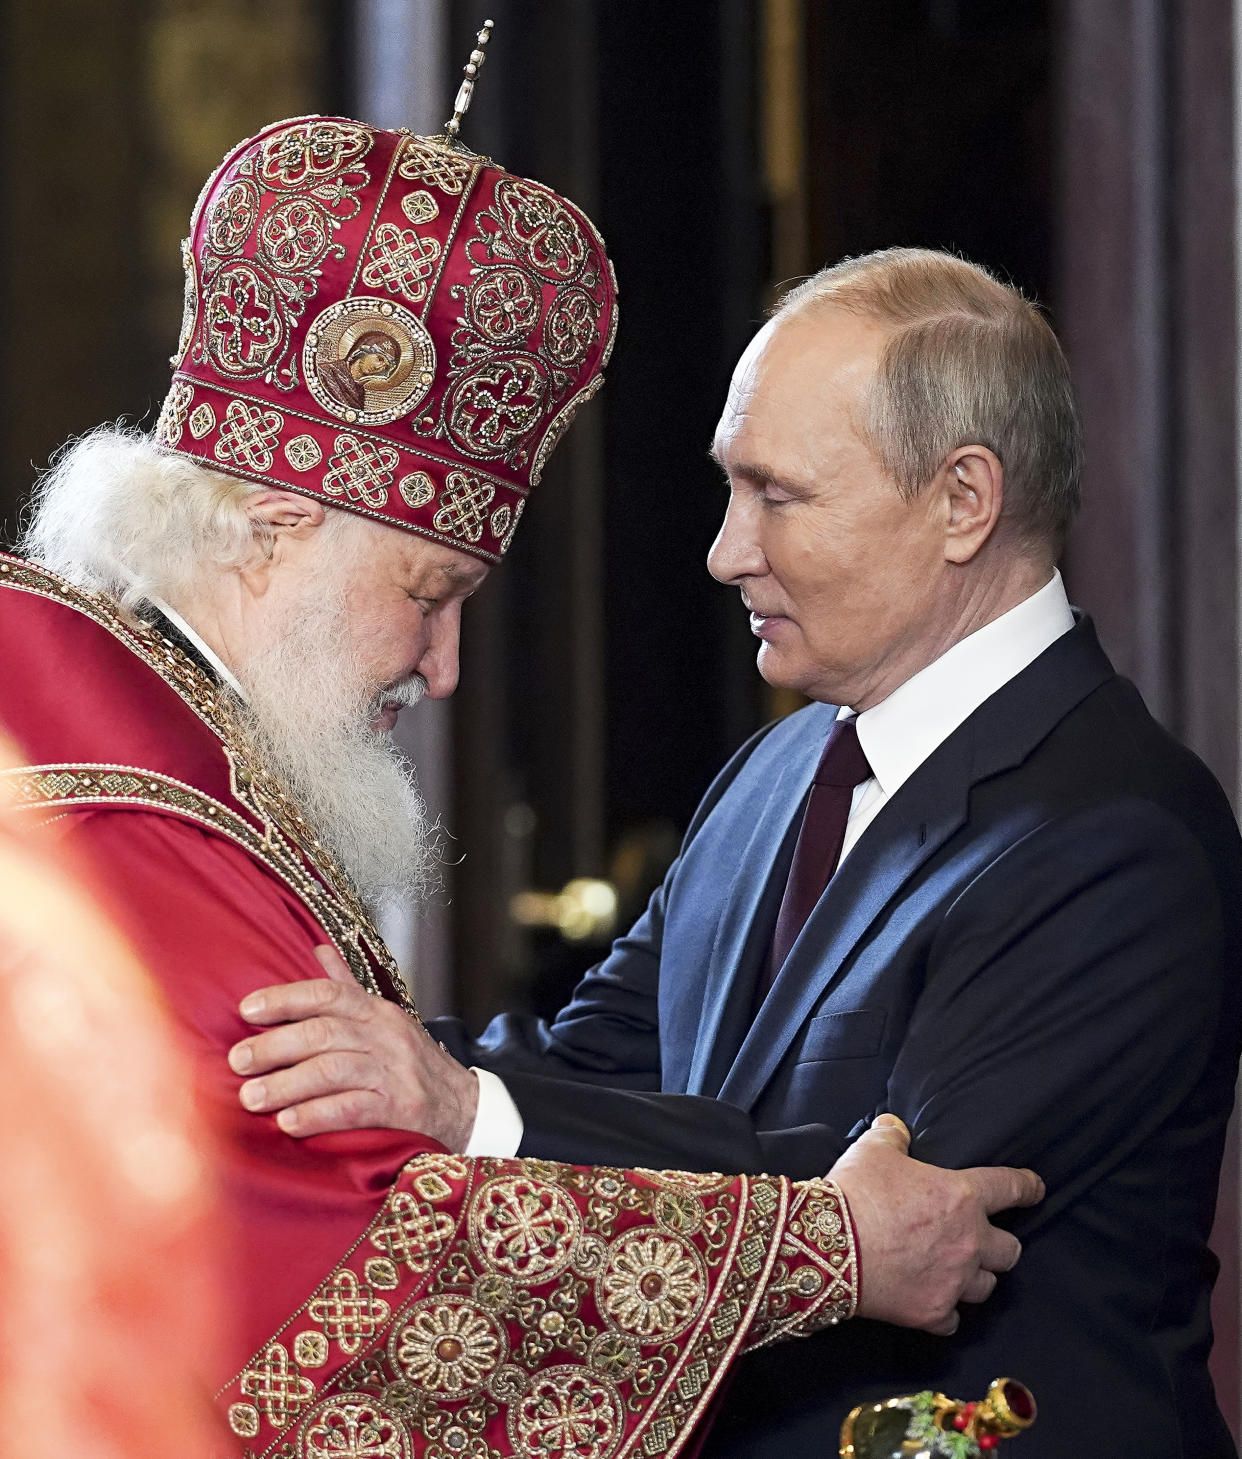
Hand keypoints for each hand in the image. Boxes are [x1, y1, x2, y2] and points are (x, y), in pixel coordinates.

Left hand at [227, 946, 478, 1148]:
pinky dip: (318, 1115)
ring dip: (287, 1084)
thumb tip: (317, 948)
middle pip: (324, 1032)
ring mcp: (395, 1071)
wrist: (466, 1106)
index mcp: (377, 1011)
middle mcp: (386, 1036)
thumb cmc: (411, 1062)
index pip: (328, 994)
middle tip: (237, 1061)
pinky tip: (289, 1123)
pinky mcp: (401, 1108)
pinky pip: (354, 1108)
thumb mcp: (383, 1019)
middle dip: (275, 1045)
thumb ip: (347, 987)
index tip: (247, 1009)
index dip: (285, 998)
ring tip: (250, 1098)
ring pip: (334, 1070)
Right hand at [829, 1114, 1043, 1335]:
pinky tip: (932, 1301)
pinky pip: (954, 1320)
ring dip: (975, 1278)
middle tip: (981, 1240)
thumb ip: (893, 1136)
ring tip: (956, 1271)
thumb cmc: (856, 1192)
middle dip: (1000, 1245)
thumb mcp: (872, 1150)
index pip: (1011, 1188)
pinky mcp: (933, 1312)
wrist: (826, 1246)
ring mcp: (954, 1281)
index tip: (1036, 1190)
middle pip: (1011, 1251)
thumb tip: (896, 1128)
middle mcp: (969, 1241)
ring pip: (987, 1287)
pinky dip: (945, 1311)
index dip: (1028, 1187)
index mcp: (962, 1196)